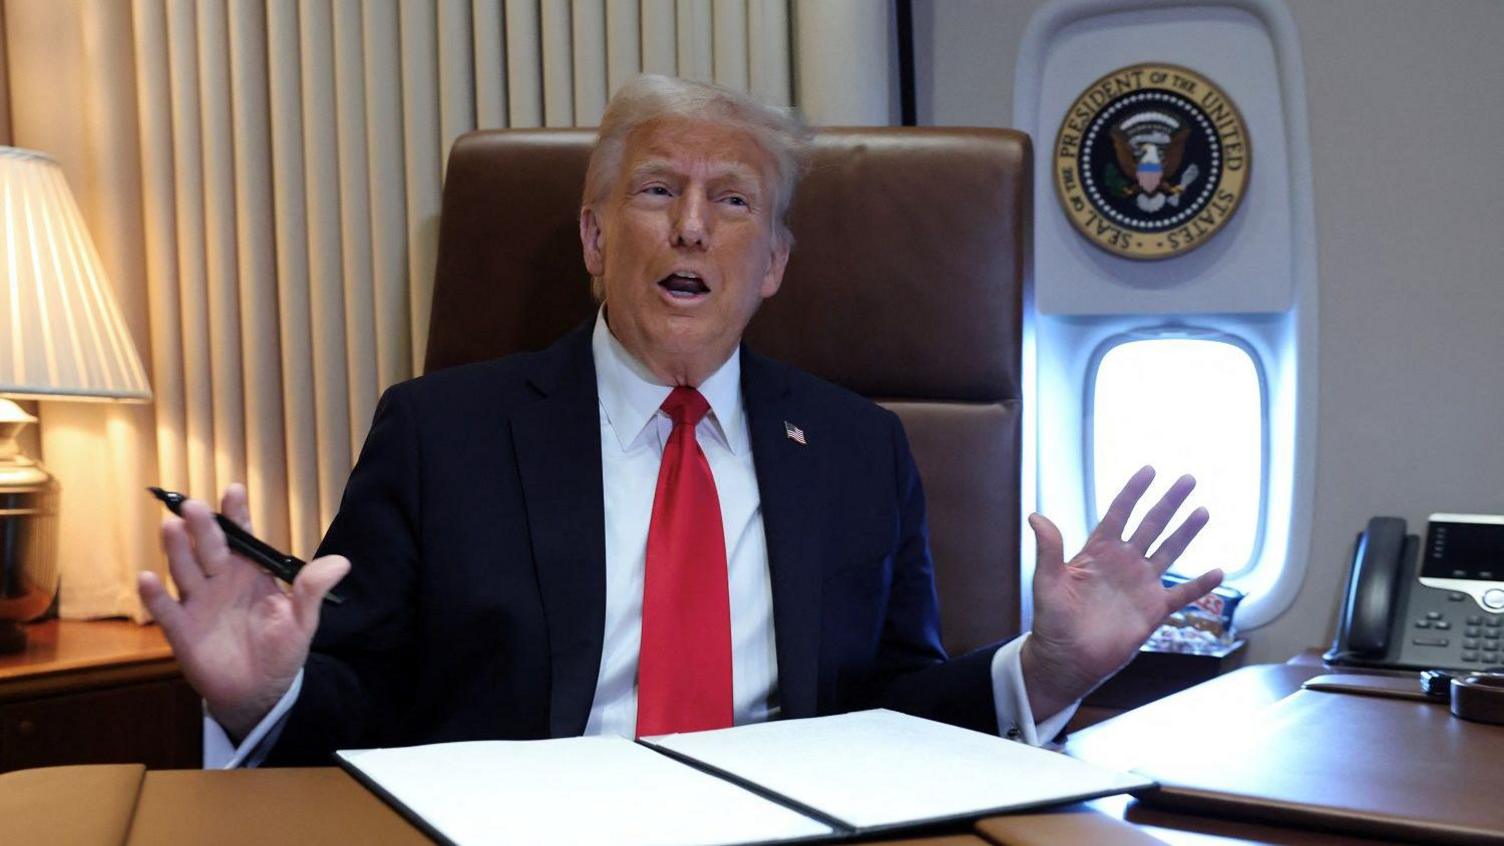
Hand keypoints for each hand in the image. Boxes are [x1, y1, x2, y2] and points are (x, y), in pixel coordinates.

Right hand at [137, 484, 348, 741]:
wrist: (261, 691)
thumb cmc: (281, 650)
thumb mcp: (302, 619)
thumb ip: (313, 590)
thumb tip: (342, 563)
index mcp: (250, 572)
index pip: (242, 536)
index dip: (237, 514)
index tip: (234, 491)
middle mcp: (220, 580)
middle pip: (209, 547)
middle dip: (203, 526)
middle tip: (195, 506)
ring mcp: (198, 603)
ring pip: (185, 570)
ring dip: (177, 550)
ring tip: (171, 527)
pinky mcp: (181, 630)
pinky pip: (166, 609)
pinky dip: (155, 595)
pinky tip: (147, 578)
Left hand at [1021, 466, 1222, 718]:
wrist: (1067, 658)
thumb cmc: (1052, 620)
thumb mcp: (1047, 582)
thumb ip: (1048, 549)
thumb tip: (1036, 516)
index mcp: (1098, 551)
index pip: (1119, 513)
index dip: (1133, 492)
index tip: (1149, 470)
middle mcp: (1124, 563)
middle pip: (1151, 525)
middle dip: (1169, 502)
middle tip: (1188, 479)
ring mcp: (1141, 584)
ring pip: (1169, 551)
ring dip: (1186, 532)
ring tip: (1203, 511)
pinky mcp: (1154, 610)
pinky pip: (1182, 593)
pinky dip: (1200, 584)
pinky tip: (1218, 571)